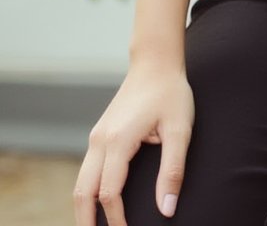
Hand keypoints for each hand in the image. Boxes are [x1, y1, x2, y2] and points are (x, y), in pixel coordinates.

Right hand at [73, 59, 193, 225]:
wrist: (156, 62)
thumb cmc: (171, 94)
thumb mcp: (180, 131)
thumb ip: (173, 171)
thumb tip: (166, 209)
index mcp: (118, 141)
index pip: (109, 194)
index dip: (116, 220)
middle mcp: (100, 140)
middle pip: (82, 193)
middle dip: (86, 222)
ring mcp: (97, 136)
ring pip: (80, 183)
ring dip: (83, 209)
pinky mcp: (100, 134)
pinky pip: (86, 170)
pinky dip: (87, 192)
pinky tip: (98, 204)